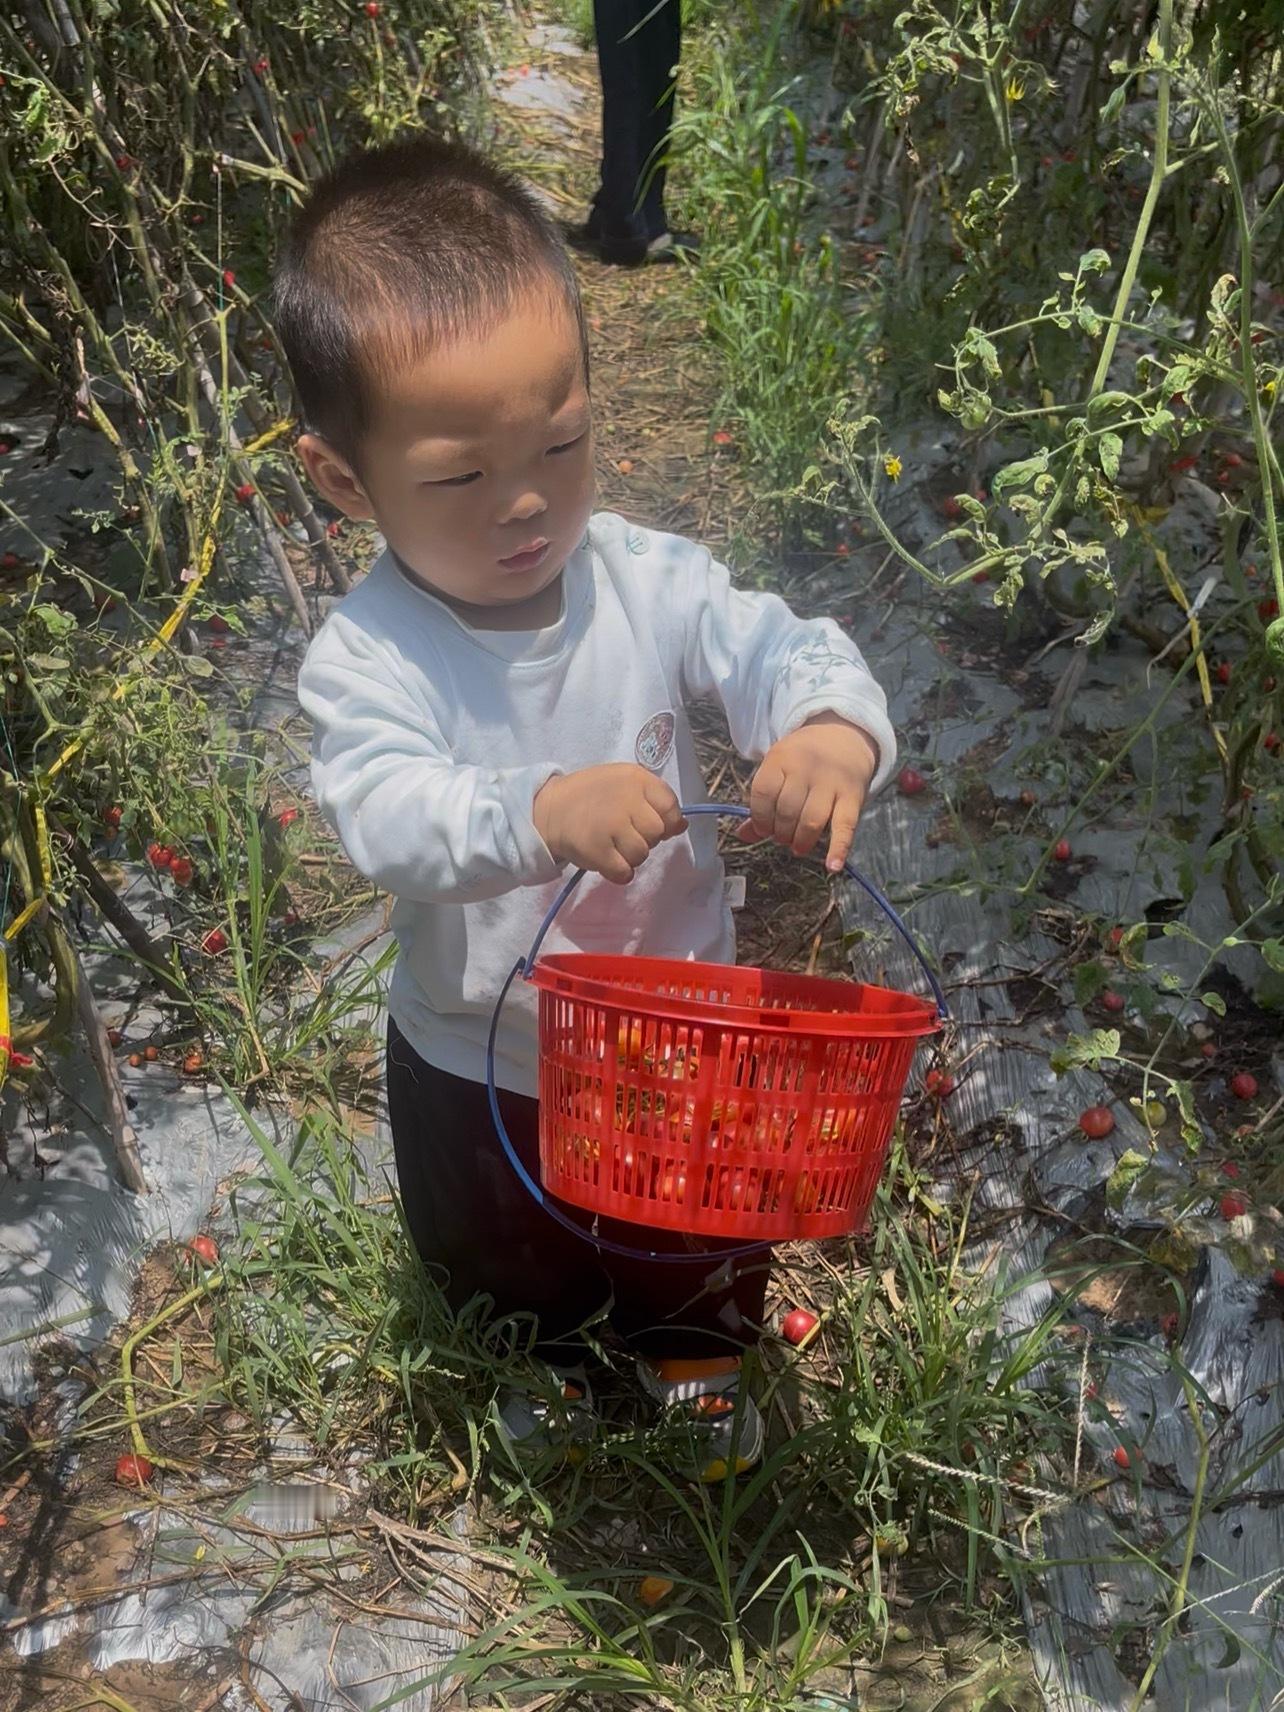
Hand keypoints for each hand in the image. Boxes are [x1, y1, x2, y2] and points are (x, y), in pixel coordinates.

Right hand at [533, 765, 686, 884]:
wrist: (547, 809)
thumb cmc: (590, 796)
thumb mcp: (623, 784)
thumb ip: (653, 800)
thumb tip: (681, 826)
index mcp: (636, 779)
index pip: (670, 807)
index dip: (667, 822)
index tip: (649, 826)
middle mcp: (627, 799)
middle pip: (657, 834)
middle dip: (645, 839)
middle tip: (623, 835)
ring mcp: (611, 825)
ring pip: (642, 854)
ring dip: (630, 857)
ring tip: (612, 846)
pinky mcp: (597, 849)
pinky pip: (624, 872)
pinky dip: (618, 872)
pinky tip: (606, 860)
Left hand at [742, 713, 878, 872]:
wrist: (844, 737)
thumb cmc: (804, 759)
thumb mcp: (778, 769)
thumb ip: (762, 802)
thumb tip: (743, 835)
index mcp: (781, 758)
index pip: (763, 793)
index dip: (759, 818)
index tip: (763, 829)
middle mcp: (805, 768)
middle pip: (786, 810)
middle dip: (780, 832)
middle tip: (783, 838)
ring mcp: (830, 783)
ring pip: (811, 820)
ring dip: (801, 841)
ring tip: (798, 846)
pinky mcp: (853, 797)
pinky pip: (845, 826)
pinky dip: (839, 849)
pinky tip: (832, 866)